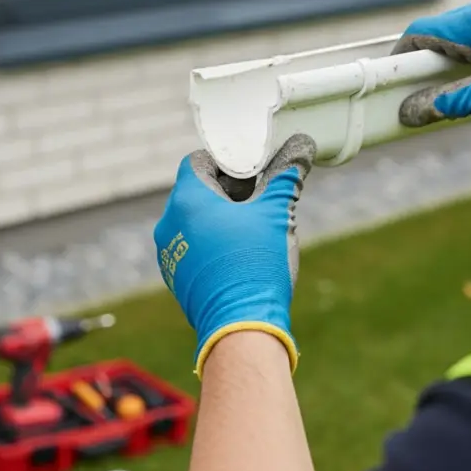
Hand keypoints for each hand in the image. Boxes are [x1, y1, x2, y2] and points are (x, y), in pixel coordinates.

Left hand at [153, 135, 315, 378]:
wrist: (241, 326)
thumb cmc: (256, 264)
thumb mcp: (277, 212)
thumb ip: (286, 173)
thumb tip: (302, 144)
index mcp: (187, 199)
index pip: (198, 161)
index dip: (227, 162)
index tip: (253, 173)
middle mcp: (169, 223)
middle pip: (197, 191)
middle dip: (229, 192)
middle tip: (260, 202)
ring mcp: (169, 252)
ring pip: (194, 222)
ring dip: (221, 220)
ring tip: (254, 233)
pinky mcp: (176, 278)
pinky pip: (192, 248)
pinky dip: (213, 245)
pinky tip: (240, 258)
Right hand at [394, 0, 470, 125]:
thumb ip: (448, 103)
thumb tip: (416, 111)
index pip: (421, 32)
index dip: (402, 56)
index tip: (393, 77)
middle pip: (442, 31)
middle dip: (429, 62)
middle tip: (424, 90)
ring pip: (465, 32)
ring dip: (455, 58)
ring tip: (460, 88)